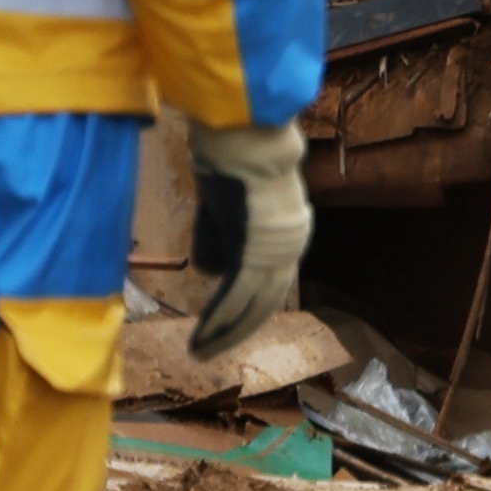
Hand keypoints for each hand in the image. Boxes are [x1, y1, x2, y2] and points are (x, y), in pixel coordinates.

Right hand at [185, 119, 311, 356]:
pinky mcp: (257, 252)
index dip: (248, 310)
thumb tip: (213, 274)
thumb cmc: (234, 158)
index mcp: (288, 234)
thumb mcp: (226, 205)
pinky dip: (217, 322)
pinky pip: (236, 298)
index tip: (227, 329)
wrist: (245, 137)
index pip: (271, 283)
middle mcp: (291, 247)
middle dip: (236, 331)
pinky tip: (200, 340)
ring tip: (199, 354)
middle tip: (209, 353)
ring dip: (224, 334)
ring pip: (252, 307)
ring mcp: (277, 251)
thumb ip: (221, 239)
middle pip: (265, 302)